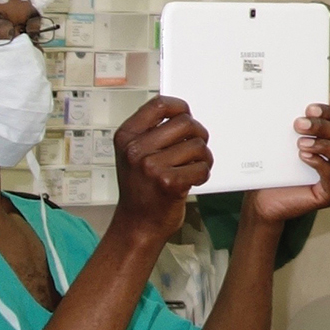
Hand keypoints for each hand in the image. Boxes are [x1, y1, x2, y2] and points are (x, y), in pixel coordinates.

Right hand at [110, 96, 211, 244]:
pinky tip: (193, 179)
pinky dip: (203, 173)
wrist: (137, 225)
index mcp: (126, 137)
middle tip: (196, 147)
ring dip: (203, 157)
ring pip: (197, 145)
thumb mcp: (134, 155)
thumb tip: (184, 113)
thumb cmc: (140, 189)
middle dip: (198, 134)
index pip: (159, 104)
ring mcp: (150, 167)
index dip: (180, 107)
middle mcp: (135, 150)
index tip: (187, 116)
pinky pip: (201, 167)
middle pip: (185, 122)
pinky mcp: (168, 184)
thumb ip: (152, 133)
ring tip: (194, 167)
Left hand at [248, 103, 329, 223]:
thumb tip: (285, 100)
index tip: (309, 107)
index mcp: (328, 141)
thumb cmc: (272, 172)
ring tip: (300, 143)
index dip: (328, 112)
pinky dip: (321, 163)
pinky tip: (304, 156)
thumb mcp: (279, 144)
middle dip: (321, 126)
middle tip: (299, 123)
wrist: (261, 200)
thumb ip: (287, 125)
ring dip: (323, 145)